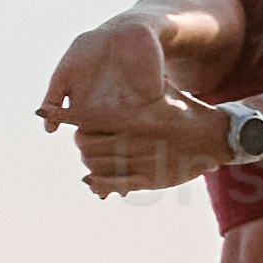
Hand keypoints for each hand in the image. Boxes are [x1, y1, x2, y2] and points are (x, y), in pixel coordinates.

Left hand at [42, 28, 224, 194]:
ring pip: (98, 165)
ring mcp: (145, 161)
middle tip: (79, 136)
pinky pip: (115, 184)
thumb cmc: (183, 108)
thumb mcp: (161, 91)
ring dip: (88, 160)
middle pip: (89, 143)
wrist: (217, 136)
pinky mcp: (151, 180)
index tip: (44, 112)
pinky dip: (98, 182)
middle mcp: (140, 139)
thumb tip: (106, 78)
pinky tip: (90, 179)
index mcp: (139, 115)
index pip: (91, 116)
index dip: (65, 115)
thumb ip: (134, 91)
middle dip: (80, 140)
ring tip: (86, 154)